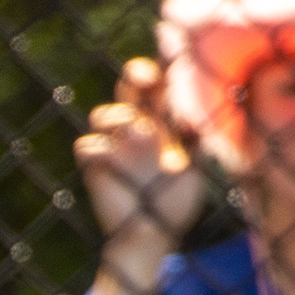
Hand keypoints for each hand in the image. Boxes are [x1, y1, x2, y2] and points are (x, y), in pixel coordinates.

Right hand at [73, 58, 204, 255]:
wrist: (152, 235)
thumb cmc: (176, 200)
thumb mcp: (196, 166)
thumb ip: (198, 139)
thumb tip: (207, 114)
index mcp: (162, 120)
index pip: (160, 83)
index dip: (164, 67)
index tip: (174, 59)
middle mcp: (136, 125)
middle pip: (129, 84)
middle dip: (136, 75)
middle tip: (146, 77)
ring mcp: (113, 144)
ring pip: (103, 113)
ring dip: (117, 117)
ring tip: (136, 133)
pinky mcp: (95, 165)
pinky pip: (87, 146)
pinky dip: (97, 149)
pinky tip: (110, 160)